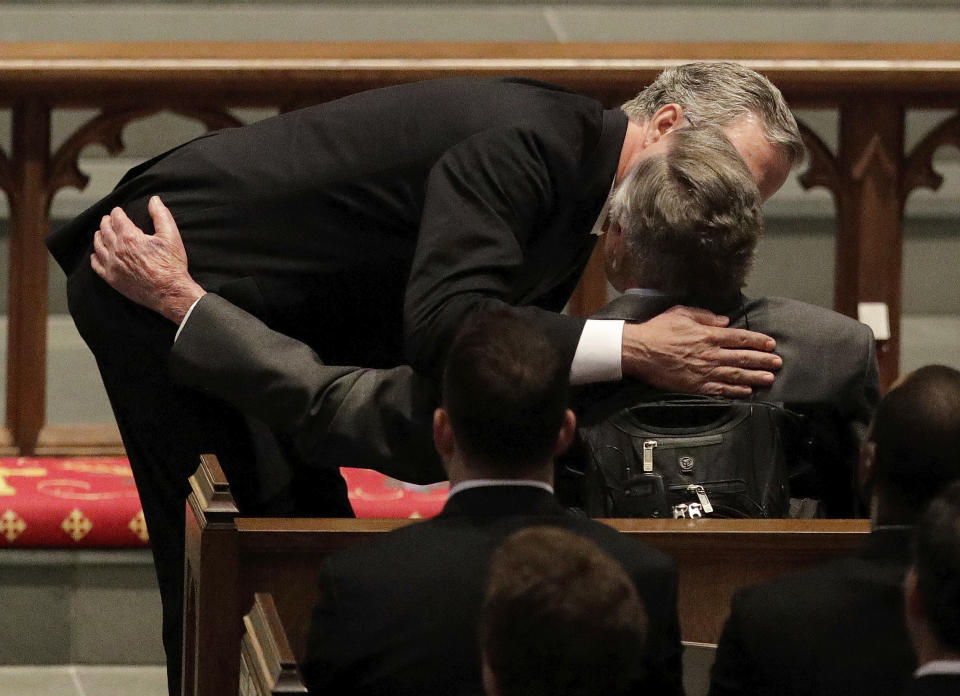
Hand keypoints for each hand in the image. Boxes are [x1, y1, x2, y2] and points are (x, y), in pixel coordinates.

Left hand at [91, 196, 205, 323]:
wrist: (170, 291)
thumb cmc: (172, 264)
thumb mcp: (171, 236)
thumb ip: (161, 215)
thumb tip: (154, 200)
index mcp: (130, 237)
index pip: (117, 218)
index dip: (117, 212)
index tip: (118, 211)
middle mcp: (117, 249)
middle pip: (105, 230)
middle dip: (106, 222)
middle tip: (108, 219)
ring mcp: (112, 265)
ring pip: (98, 246)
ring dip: (99, 236)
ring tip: (101, 233)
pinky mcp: (112, 279)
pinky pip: (96, 265)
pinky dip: (95, 257)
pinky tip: (96, 254)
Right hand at [622, 305, 781, 396]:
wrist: (639, 351)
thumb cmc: (658, 330)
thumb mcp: (681, 313)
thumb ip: (705, 316)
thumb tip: (724, 321)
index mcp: (708, 335)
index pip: (740, 337)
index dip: (758, 341)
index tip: (771, 344)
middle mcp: (710, 354)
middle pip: (743, 358)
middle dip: (763, 360)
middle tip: (778, 363)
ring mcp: (703, 371)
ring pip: (735, 375)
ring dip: (755, 377)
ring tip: (769, 379)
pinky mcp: (695, 385)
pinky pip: (720, 389)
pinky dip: (735, 390)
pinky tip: (746, 391)